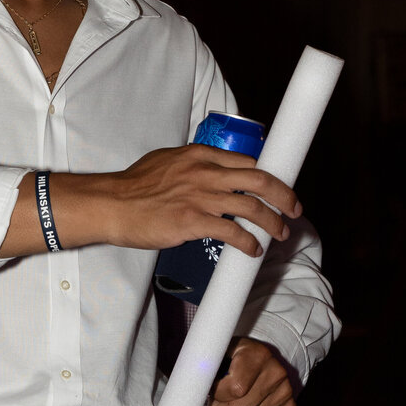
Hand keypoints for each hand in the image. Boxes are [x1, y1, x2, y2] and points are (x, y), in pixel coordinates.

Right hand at [107, 145, 299, 256]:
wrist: (111, 205)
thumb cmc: (133, 188)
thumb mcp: (166, 162)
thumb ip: (191, 166)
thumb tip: (210, 175)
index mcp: (200, 155)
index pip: (247, 161)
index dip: (269, 175)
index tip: (278, 187)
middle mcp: (205, 173)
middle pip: (260, 179)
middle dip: (284, 195)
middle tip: (294, 209)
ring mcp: (201, 197)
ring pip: (252, 207)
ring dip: (272, 222)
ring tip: (279, 233)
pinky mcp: (193, 222)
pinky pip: (232, 232)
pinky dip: (248, 242)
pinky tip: (252, 250)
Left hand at [209, 338, 295, 405]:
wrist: (264, 360)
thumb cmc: (235, 356)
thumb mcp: (221, 349)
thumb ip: (206, 361)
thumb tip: (190, 382)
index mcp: (258, 355)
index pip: (235, 389)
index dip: (217, 394)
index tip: (212, 388)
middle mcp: (276, 373)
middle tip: (215, 404)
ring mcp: (286, 392)